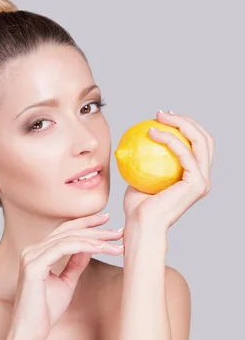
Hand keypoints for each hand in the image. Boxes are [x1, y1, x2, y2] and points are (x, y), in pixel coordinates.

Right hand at [9, 214, 123, 339]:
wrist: (31, 332)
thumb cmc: (45, 311)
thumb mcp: (67, 282)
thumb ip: (76, 263)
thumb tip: (90, 247)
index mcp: (37, 253)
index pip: (64, 230)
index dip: (86, 223)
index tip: (107, 221)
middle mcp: (32, 250)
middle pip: (68, 230)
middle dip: (95, 229)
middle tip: (118, 231)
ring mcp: (31, 256)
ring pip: (68, 238)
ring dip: (95, 239)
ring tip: (115, 243)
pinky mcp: (34, 265)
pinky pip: (63, 248)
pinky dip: (84, 246)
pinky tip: (101, 248)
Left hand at [122, 110, 214, 230]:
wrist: (140, 225)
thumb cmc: (137, 208)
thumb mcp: (141, 177)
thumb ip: (145, 161)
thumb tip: (136, 141)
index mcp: (194, 178)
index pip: (197, 145)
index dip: (184, 127)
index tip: (161, 118)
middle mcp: (203, 179)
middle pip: (204, 139)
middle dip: (185, 120)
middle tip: (161, 114)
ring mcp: (202, 181)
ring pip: (200, 141)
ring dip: (181, 124)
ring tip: (159, 118)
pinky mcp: (196, 183)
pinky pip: (184, 153)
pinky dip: (170, 139)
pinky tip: (152, 132)